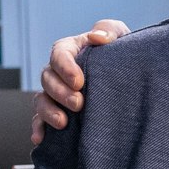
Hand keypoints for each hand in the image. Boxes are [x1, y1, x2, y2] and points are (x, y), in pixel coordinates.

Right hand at [31, 19, 130, 144]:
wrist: (131, 78)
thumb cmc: (121, 53)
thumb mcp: (120, 36)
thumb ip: (109, 30)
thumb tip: (97, 37)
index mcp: (70, 50)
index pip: (59, 54)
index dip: (65, 67)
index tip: (79, 81)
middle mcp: (58, 72)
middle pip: (47, 79)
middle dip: (60, 92)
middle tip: (79, 103)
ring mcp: (56, 93)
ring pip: (40, 100)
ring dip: (48, 112)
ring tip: (63, 123)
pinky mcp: (57, 111)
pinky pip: (40, 120)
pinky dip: (38, 128)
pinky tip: (40, 138)